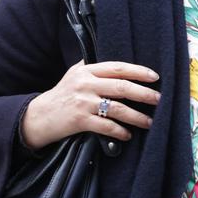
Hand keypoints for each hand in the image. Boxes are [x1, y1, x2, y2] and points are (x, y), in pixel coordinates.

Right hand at [20, 61, 160, 149]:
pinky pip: (105, 126)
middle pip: (121, 86)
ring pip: (117, 108)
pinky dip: (119, 131)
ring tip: (149, 122)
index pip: (117, 67)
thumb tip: (118, 63)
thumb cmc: (61, 94)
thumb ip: (92, 66)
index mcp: (87, 70)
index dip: (138, 71)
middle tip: (158, 99)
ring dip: (136, 116)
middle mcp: (85, 84)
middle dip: (143, 93)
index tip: (154, 77)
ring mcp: (82, 102)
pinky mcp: (79, 120)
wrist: (38, 116)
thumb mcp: (74, 74)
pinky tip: (128, 135)